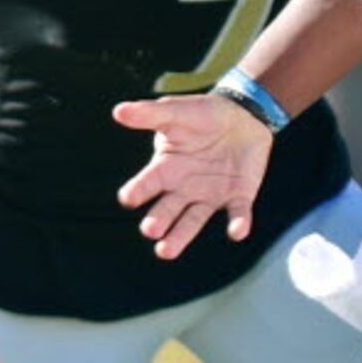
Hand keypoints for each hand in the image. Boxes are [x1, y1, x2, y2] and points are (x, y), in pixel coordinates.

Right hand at [113, 91, 275, 258]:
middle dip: (158, 221)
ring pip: (193, 221)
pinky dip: (238, 223)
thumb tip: (118, 110)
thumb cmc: (203, 116)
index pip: (147, 184)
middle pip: (167, 210)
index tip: (129, 197)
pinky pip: (237, 213)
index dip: (137, 191)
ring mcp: (210, 196)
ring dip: (181, 236)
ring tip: (166, 251)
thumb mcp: (176, 112)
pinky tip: (237, 232)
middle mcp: (183, 189)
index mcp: (165, 169)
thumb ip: (149, 114)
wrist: (243, 116)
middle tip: (151, 230)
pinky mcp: (238, 197)